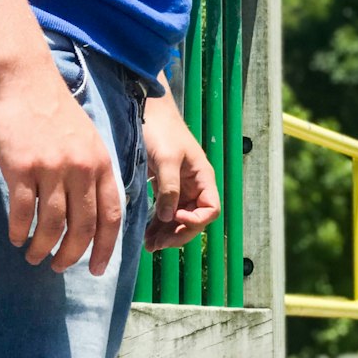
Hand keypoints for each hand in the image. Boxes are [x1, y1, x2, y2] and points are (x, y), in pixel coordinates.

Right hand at [0, 76, 121, 275]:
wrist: (27, 82)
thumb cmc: (57, 114)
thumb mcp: (88, 140)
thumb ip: (93, 173)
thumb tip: (92, 216)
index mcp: (101, 162)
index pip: (111, 215)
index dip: (106, 248)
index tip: (96, 269)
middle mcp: (81, 168)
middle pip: (82, 227)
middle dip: (70, 255)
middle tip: (58, 267)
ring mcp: (52, 168)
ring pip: (52, 225)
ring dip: (43, 248)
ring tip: (34, 255)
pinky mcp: (23, 167)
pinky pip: (23, 212)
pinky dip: (19, 231)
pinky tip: (16, 237)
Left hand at [143, 88, 220, 250]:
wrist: (146, 111)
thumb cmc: (161, 132)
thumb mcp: (167, 159)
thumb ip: (169, 189)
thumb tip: (167, 218)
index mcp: (202, 177)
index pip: (210, 209)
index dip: (196, 221)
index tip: (175, 219)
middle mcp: (194, 185)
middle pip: (194, 219)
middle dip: (178, 234)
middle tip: (156, 244)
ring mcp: (180, 187)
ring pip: (179, 219)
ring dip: (167, 234)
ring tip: (149, 245)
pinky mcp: (165, 187)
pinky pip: (166, 212)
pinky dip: (158, 225)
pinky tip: (147, 234)